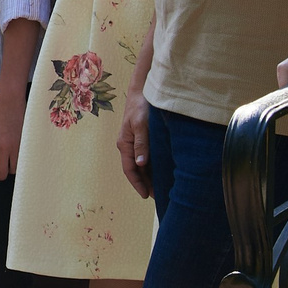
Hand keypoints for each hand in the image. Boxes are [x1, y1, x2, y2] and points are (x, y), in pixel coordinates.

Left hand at [0, 95, 21, 183]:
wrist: (9, 106)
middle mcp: (2, 149)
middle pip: (3, 173)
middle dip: (1, 176)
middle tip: (1, 176)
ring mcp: (15, 147)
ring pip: (14, 169)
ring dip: (11, 170)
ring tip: (9, 167)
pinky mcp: (24, 144)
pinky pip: (22, 161)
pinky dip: (20, 163)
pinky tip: (18, 162)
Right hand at [117, 85, 151, 199]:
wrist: (143, 90)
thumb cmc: (141, 106)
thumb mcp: (141, 124)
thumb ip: (142, 143)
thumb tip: (141, 164)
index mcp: (124, 144)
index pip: (130, 169)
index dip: (138, 184)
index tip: (147, 196)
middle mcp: (128, 145)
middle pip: (136, 170)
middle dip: (145, 184)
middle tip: (158, 197)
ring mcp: (135, 142)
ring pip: (141, 165)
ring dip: (149, 176)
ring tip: (161, 188)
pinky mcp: (143, 138)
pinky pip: (146, 157)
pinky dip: (152, 166)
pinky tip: (162, 172)